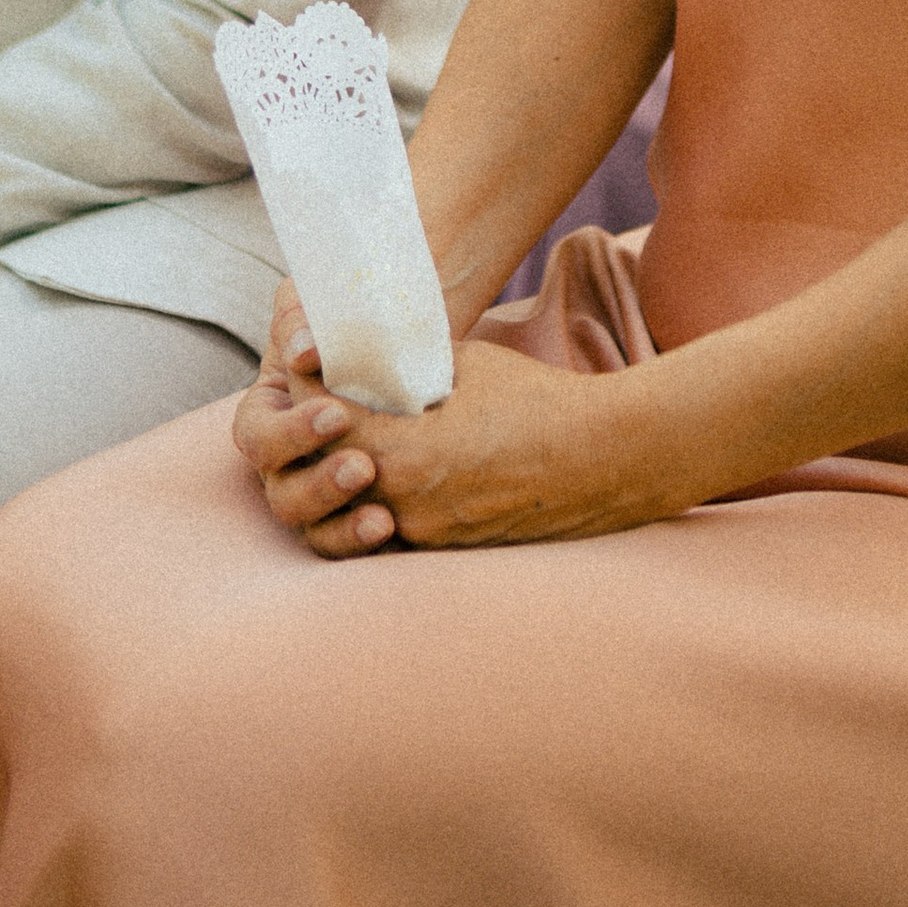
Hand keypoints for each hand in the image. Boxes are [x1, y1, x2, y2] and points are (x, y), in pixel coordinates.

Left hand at [234, 283, 666, 561]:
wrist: (604, 459)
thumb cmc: (536, 399)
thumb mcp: (465, 365)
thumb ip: (407, 367)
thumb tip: (371, 357)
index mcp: (404, 449)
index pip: (323, 421)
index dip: (308, 390)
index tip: (303, 368)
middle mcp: (405, 501)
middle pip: (327, 473)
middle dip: (317, 439)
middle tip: (317, 407)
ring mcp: (427, 533)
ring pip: (355, 509)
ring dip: (345, 476)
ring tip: (350, 439)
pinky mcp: (448, 549)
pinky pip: (394, 530)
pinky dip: (382, 503)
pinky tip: (392, 472)